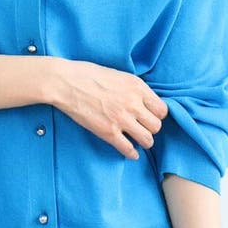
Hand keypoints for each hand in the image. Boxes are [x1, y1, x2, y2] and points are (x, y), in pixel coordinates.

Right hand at [47, 58, 168, 159]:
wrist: (66, 82)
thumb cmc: (88, 74)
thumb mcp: (118, 75)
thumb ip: (134, 89)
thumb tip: (143, 101)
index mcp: (137, 87)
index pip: (162, 109)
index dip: (157, 115)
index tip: (149, 116)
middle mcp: (133, 104)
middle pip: (156, 126)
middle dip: (151, 128)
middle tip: (142, 127)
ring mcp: (121, 119)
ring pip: (147, 139)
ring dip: (144, 141)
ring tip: (138, 140)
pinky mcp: (108, 132)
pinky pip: (128, 149)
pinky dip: (132, 153)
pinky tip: (131, 152)